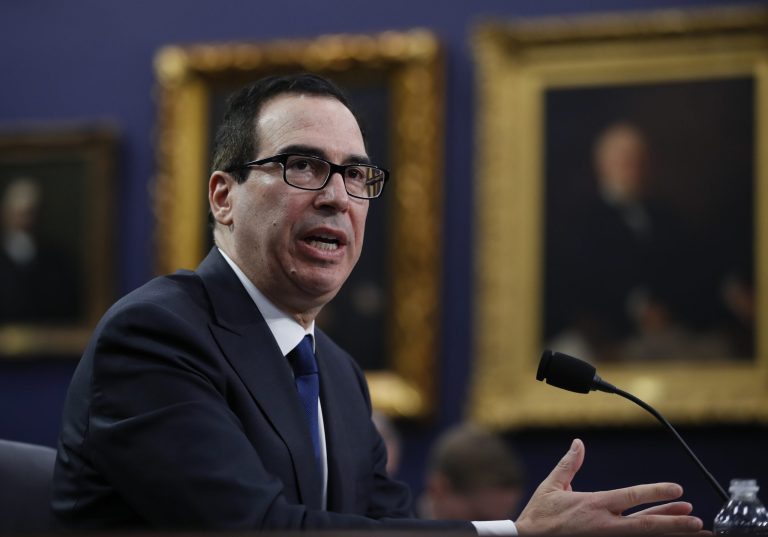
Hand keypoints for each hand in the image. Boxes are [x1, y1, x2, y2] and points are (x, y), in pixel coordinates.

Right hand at [514, 439, 704, 535]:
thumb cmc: (539, 516)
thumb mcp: (552, 486)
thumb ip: (569, 465)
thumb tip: (578, 443)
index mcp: (593, 505)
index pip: (630, 497)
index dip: (655, 493)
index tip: (677, 489)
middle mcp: (604, 525)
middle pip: (646, 525)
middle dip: (673, 523)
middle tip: (697, 520)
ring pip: (644, 536)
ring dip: (668, 531)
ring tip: (692, 529)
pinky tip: (666, 536)